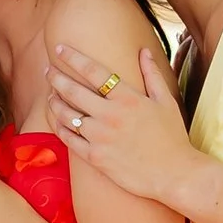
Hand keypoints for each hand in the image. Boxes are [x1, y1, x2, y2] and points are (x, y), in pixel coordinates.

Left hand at [46, 41, 194, 204]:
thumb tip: (143, 51)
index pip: (93, 71)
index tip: (59, 48)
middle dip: (56, 78)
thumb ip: (152, 74)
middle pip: (73, 90)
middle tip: (48, 70)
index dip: (73, 57)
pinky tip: (56, 120)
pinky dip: (59, 127)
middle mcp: (110, 115)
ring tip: (50, 95)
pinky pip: (68, 139)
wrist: (174, 174)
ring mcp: (100, 137)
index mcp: (128, 98)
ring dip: (54, 102)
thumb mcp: (166, 102)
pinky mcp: (95, 157)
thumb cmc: (172, 137)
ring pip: (65, 114)